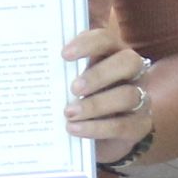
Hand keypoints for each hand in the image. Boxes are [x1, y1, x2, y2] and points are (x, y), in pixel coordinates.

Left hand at [64, 22, 154, 157]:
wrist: (98, 137)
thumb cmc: (81, 100)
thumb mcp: (71, 82)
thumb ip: (63, 70)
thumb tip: (37, 63)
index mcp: (113, 53)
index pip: (106, 39)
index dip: (87, 44)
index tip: (64, 55)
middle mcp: (133, 72)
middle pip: (128, 62)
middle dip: (99, 74)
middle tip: (73, 88)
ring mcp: (141, 98)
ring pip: (128, 95)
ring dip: (96, 105)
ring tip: (69, 113)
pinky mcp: (140, 125)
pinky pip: (124, 125)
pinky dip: (97, 128)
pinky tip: (75, 128)